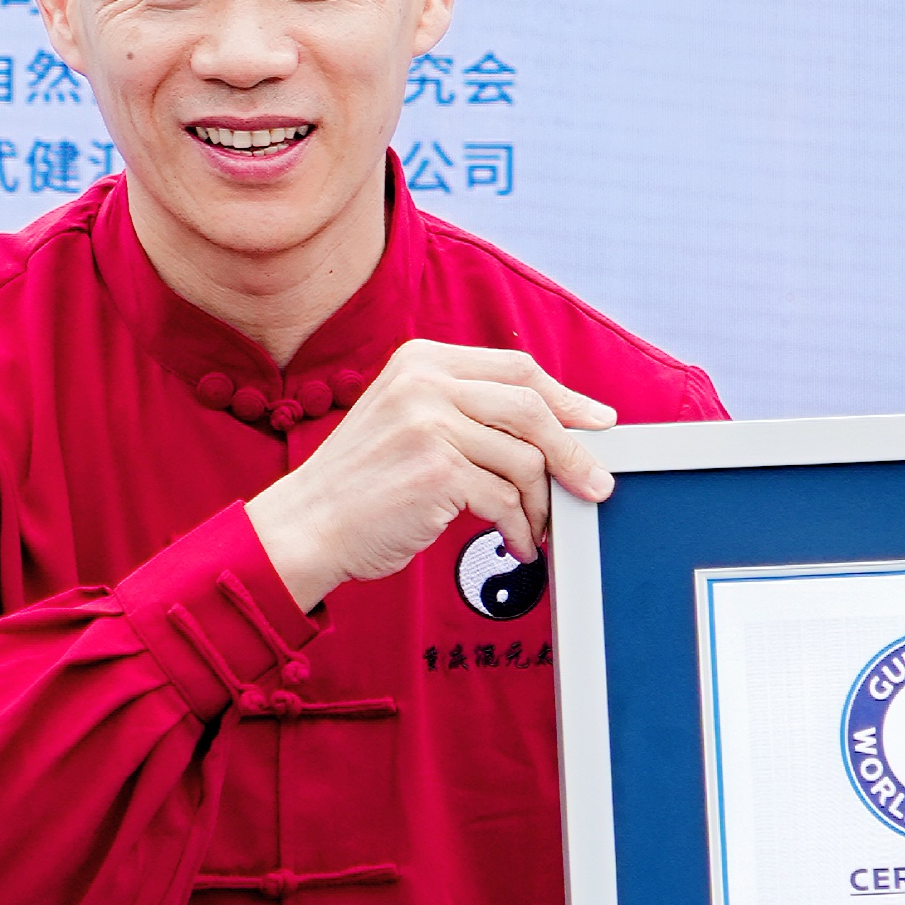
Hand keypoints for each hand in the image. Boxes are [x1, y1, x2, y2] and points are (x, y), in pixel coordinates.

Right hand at [245, 338, 613, 613]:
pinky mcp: (436, 472)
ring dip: (542, 504)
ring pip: (524, 459)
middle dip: (573, 450)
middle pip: (531, 407)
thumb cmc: (362, 483)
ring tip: (537, 529)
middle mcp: (426, 383)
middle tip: (595, 484)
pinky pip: (505, 500)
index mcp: (423, 360)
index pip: (517, 368)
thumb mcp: (407, 420)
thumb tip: (552, 429)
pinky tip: (517, 544)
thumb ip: (464, 410)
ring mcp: (430, 425)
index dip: (566, 397)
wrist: (306, 525)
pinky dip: (521, 529)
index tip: (597, 422)